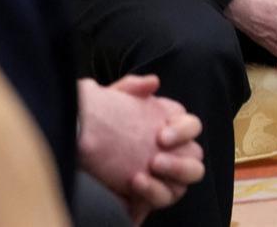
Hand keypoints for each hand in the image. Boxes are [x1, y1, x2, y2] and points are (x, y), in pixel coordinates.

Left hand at [77, 76, 204, 218]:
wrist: (80, 151)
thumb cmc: (101, 125)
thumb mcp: (111, 102)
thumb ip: (131, 87)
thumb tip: (153, 82)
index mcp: (170, 127)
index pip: (192, 126)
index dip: (183, 130)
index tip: (161, 135)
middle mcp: (175, 150)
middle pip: (196, 153)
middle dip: (180, 157)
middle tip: (155, 159)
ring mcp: (169, 174)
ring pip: (191, 175)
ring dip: (175, 173)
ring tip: (148, 171)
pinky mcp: (156, 193)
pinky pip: (168, 195)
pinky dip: (155, 191)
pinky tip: (135, 184)